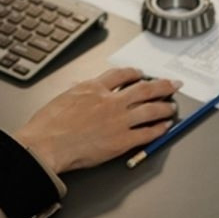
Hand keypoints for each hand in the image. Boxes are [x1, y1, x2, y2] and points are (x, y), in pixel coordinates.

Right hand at [13, 67, 181, 173]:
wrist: (45, 145)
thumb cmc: (47, 126)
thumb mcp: (63, 98)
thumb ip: (79, 93)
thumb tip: (82, 91)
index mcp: (93, 88)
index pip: (121, 74)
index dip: (135, 73)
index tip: (141, 74)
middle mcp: (110, 101)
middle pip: (143, 88)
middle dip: (161, 85)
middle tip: (173, 84)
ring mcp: (118, 121)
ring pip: (150, 109)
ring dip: (165, 107)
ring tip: (173, 106)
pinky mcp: (121, 141)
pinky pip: (147, 133)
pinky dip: (159, 129)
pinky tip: (165, 126)